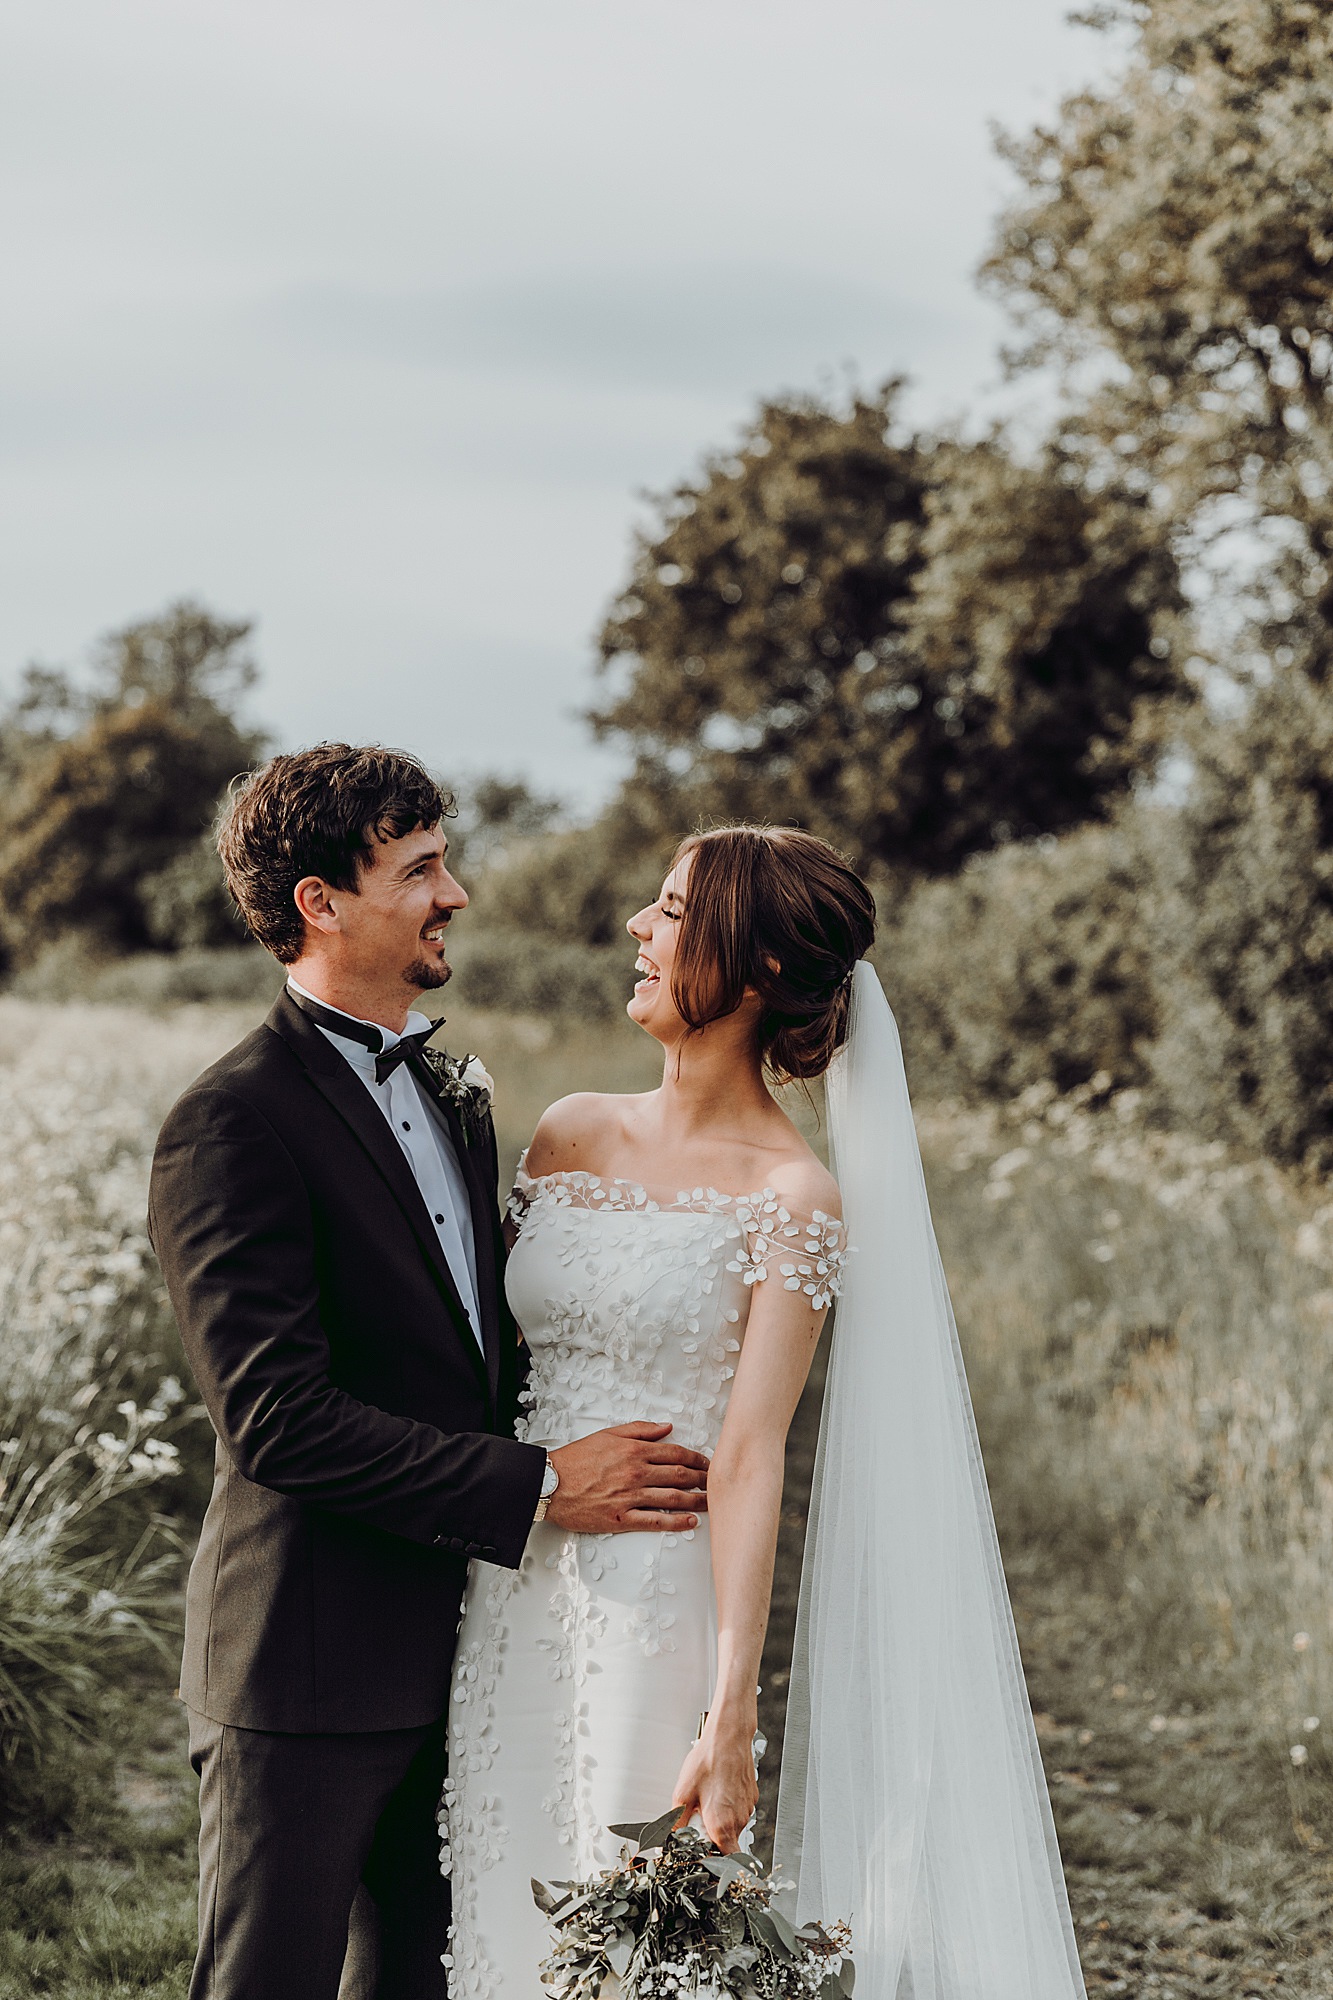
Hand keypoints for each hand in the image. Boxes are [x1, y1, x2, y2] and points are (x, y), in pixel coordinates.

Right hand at [546, 1422, 708, 1533]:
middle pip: (679, 1476)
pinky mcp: (622, 1518)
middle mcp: (636, 1474)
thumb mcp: (608, 1434)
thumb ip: (640, 1430)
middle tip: (716, 1483)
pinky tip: (690, 1523)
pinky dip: (676, 1523)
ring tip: (711, 1503)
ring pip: (673, 1499)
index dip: (695, 1458)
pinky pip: (656, 1522)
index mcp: (634, 1451)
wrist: (549, 1484)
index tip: (706, 1462)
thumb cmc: (575, 1460)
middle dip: (701, 1479)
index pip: (675, 1453)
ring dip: (696, 1501)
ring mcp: (630, 1498)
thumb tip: (666, 1427)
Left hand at [671, 1712, 757, 1853]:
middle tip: (698, 1817)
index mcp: (722, 1825)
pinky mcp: (751, 1797)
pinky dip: (727, 1806)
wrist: (729, 1736)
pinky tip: (717, 1788)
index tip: (702, 1853)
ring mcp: (747, 1809)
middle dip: (711, 1835)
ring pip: (731, 1826)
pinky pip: (738, 1810)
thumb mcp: (683, 1793)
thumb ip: (677, 1822)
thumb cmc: (709, 1760)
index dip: (714, 1862)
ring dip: (718, 1819)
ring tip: (707, 1797)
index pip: (726, 1862)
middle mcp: (739, 1821)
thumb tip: (672, 1837)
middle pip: (725, 1842)